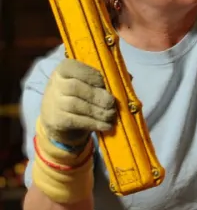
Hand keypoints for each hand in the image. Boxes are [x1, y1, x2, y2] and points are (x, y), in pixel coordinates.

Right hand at [32, 59, 114, 203]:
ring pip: (81, 103)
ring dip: (101, 111)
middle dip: (102, 96)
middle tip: (113, 105)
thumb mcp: (91, 93)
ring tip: (110, 118)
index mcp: (62, 72)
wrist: (61, 143)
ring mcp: (52, 105)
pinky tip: (106, 126)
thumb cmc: (84, 111)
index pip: (79, 66)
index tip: (105, 84)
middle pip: (82, 87)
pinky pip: (79, 119)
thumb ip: (105, 83)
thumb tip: (130, 78)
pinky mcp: (56, 123)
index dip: (95, 75)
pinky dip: (96, 122)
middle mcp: (54, 87)